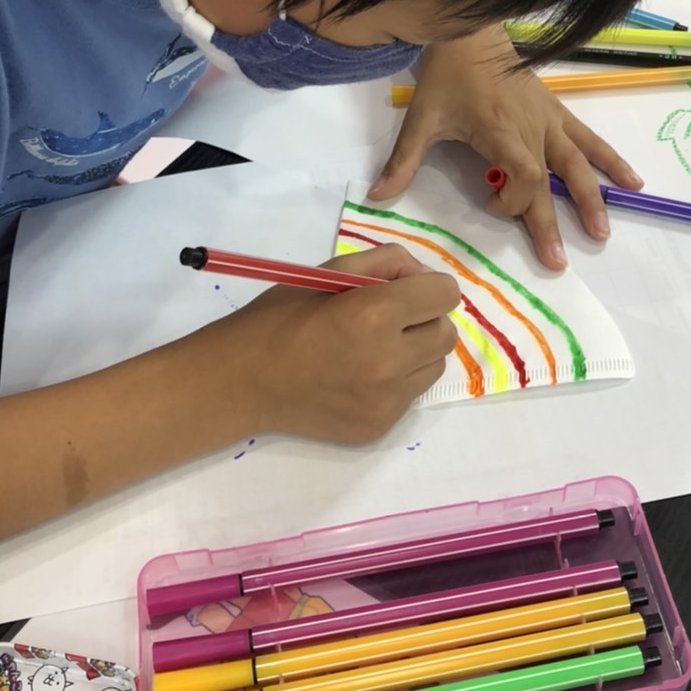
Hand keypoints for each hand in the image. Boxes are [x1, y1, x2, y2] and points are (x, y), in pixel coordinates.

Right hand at [184, 244, 458, 443]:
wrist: (244, 381)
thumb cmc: (281, 318)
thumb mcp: (329, 272)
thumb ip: (385, 263)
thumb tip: (425, 276)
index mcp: (375, 315)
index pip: (445, 294)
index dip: (427, 287)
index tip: (404, 291)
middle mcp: (389, 361)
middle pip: (446, 334)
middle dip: (425, 320)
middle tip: (390, 320)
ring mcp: (386, 401)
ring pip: (433, 367)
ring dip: (415, 353)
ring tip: (374, 349)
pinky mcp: (379, 426)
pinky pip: (409, 396)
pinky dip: (395, 383)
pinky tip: (358, 377)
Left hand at [369, 25, 642, 269]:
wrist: (472, 31)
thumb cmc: (447, 76)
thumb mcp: (421, 118)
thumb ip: (403, 161)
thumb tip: (378, 196)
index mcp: (500, 132)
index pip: (521, 176)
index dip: (512, 200)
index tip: (491, 203)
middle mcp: (531, 130)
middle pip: (548, 182)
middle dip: (552, 224)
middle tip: (558, 263)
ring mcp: (549, 122)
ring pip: (577, 165)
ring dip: (591, 199)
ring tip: (602, 231)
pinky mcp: (557, 113)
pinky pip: (588, 140)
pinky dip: (611, 160)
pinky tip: (633, 182)